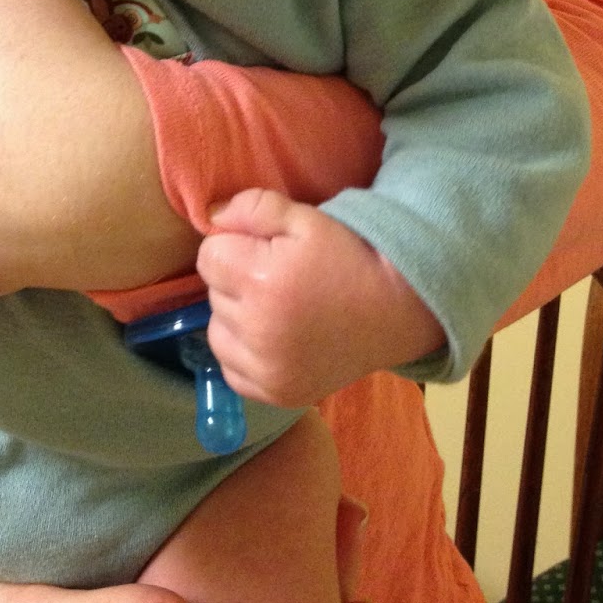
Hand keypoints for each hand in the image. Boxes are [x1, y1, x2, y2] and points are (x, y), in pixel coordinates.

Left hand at [196, 187, 445, 405]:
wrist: (394, 309)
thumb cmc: (347, 256)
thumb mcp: (304, 218)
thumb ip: (252, 209)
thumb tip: (211, 218)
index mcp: (262, 282)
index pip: (208, 257)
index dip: (233, 245)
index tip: (261, 249)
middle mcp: (259, 332)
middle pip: (213, 293)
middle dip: (235, 279)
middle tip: (275, 276)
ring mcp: (267, 370)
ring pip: (217, 332)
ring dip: (234, 318)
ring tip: (272, 307)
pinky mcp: (277, 394)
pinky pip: (231, 370)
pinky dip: (243, 354)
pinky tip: (272, 337)